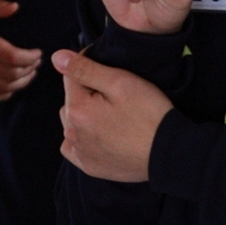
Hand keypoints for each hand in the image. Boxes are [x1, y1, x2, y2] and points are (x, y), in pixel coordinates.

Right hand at [0, 0, 41, 101]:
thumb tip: (16, 7)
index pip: (10, 56)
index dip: (29, 57)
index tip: (38, 52)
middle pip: (10, 74)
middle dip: (29, 69)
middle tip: (37, 62)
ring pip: (2, 87)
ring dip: (21, 82)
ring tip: (30, 73)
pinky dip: (5, 93)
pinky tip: (13, 85)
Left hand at [54, 49, 172, 182]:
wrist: (168, 154)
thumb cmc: (148, 115)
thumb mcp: (120, 83)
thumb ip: (85, 69)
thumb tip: (57, 57)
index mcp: (77, 110)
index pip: (70, 77)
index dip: (90, 69)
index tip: (110, 73)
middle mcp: (72, 133)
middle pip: (71, 101)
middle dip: (86, 94)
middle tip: (115, 97)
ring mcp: (80, 152)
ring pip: (72, 123)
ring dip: (84, 116)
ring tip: (111, 117)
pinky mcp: (90, 167)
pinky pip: (75, 146)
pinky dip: (83, 138)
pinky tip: (102, 134)